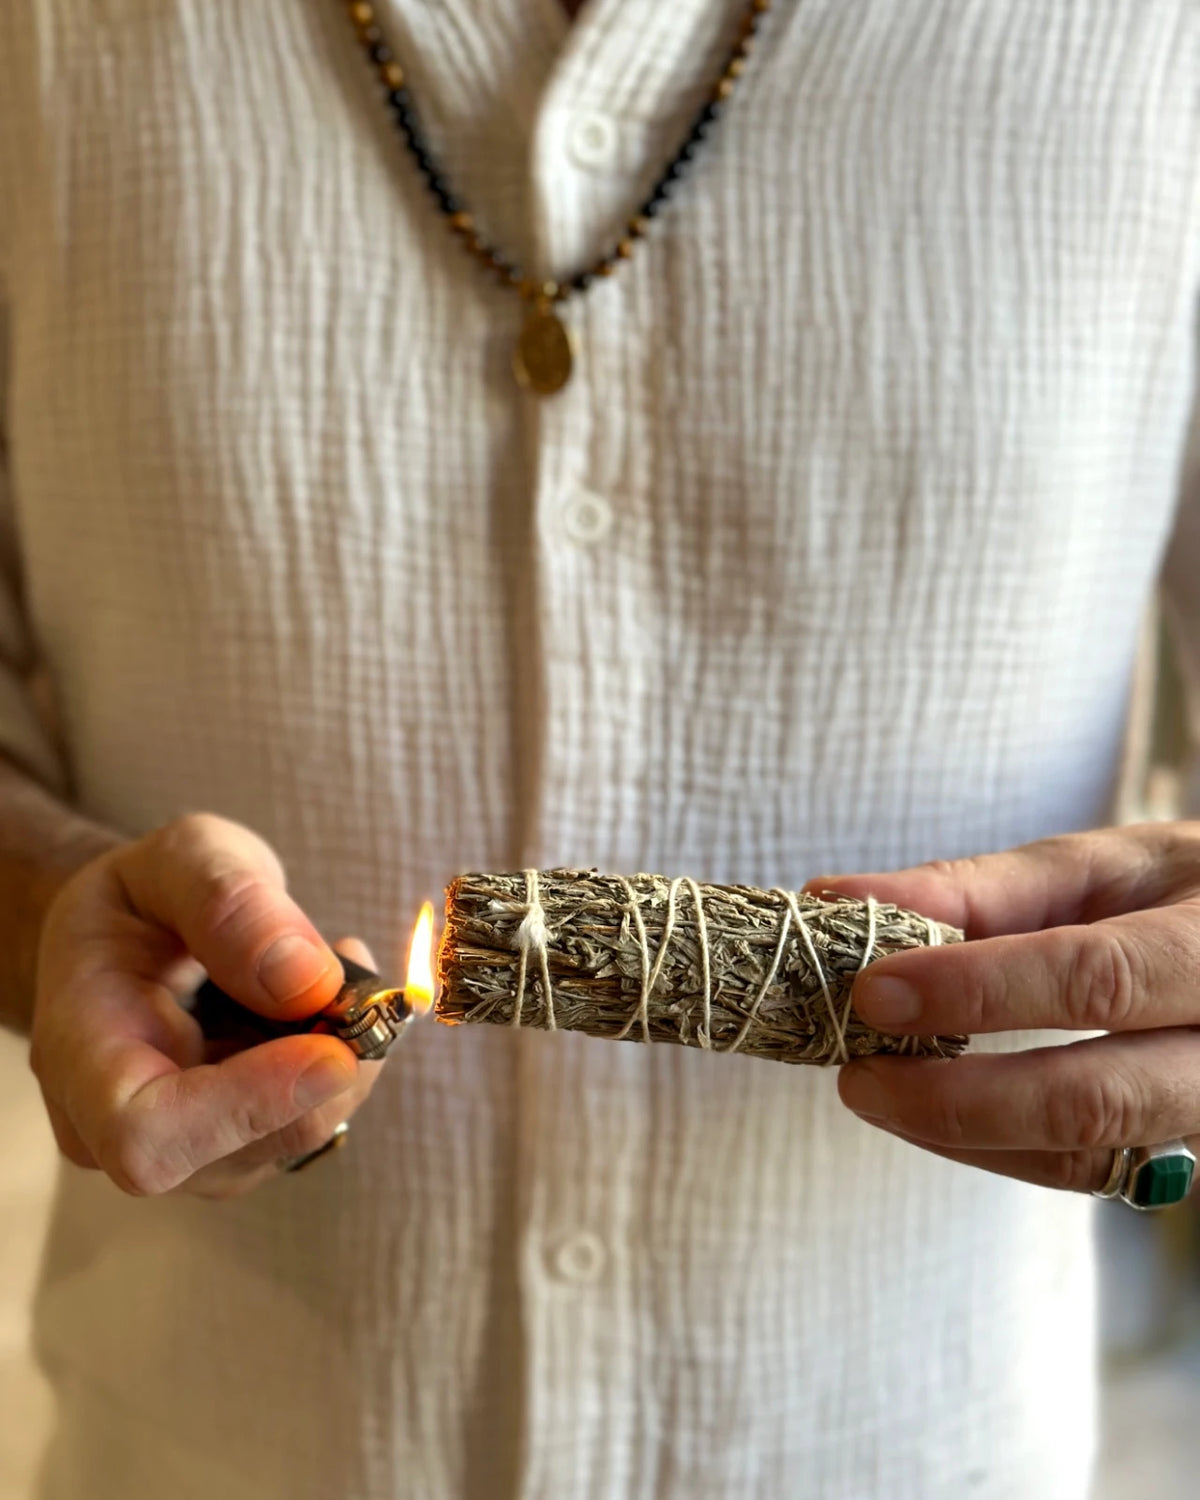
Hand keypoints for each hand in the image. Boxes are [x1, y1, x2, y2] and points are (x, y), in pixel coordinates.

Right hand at [31, 813, 383, 1197]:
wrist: (133, 932)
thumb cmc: (147, 895)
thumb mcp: (182, 857)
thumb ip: (231, 904)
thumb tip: (309, 981)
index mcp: (80, 1054)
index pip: (145, 1133)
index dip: (247, 1106)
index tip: (332, 1051)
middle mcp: (116, 1126)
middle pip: (239, 1148)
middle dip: (321, 1072)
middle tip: (357, 976)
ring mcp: (183, 1146)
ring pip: (290, 1140)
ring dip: (342, 1060)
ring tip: (339, 962)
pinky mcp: (239, 1144)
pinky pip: (309, 1121)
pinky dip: (343, 1063)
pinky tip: (333, 996)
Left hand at [806, 822, 1199, 1194]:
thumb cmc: (1184, 890)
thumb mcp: (1101, 864)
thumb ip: (975, 886)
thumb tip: (838, 897)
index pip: (1097, 979)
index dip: (979, 990)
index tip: (875, 991)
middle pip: (1095, 1101)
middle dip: (958, 1099)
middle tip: (858, 1076)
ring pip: (1083, 1156)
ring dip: (960, 1134)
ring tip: (877, 1092)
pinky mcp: (1178, 1155)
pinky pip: (1083, 1172)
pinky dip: (992, 1146)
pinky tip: (927, 1111)